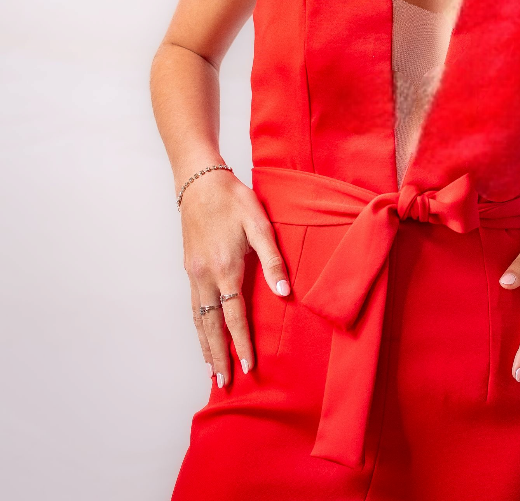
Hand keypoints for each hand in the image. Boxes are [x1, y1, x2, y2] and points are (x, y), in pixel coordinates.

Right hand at [180, 169, 290, 388]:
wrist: (199, 181)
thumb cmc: (233, 199)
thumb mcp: (259, 224)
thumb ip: (271, 260)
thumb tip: (284, 293)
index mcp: (225, 268)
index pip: (234, 316)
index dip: (242, 343)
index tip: (248, 368)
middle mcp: (205, 276)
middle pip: (211, 325)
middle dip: (218, 355)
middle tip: (223, 383)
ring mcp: (193, 273)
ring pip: (198, 318)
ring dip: (205, 345)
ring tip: (211, 369)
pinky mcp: (189, 267)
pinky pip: (194, 305)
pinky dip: (198, 326)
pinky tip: (203, 333)